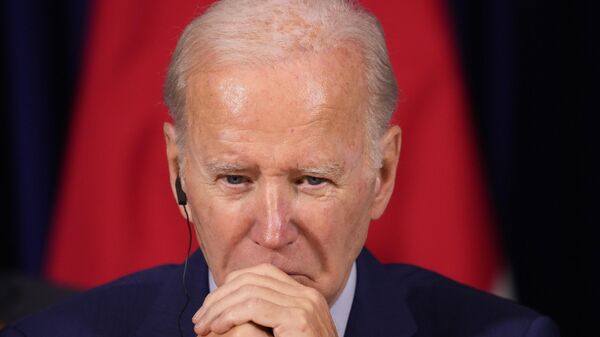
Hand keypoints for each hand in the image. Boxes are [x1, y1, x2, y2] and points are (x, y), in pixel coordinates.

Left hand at [192, 263, 337, 336]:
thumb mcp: (286, 334)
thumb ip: (272, 320)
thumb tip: (240, 309)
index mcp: (306, 296)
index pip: (262, 273)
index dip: (231, 285)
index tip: (212, 307)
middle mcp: (308, 295)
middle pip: (253, 278)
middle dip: (220, 296)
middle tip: (201, 318)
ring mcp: (305, 304)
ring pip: (248, 291)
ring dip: (219, 308)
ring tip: (203, 326)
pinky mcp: (298, 318)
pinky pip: (253, 307)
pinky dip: (229, 315)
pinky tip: (217, 328)